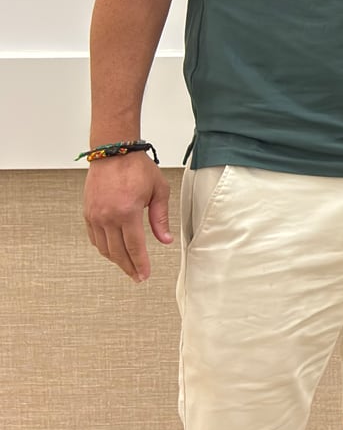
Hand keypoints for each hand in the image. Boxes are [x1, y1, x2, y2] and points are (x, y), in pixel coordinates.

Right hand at [82, 153, 172, 280]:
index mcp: (127, 212)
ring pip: (104, 248)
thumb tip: (166, 240)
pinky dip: (104, 248)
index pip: (134, 247)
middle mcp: (108, 217)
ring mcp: (95, 216)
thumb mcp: (159, 191)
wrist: (113, 152)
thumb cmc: (138, 168)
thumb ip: (160, 218)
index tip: (145, 275)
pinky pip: (94, 238)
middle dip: (129, 267)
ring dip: (116, 260)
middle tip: (137, 277)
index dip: (141, 264)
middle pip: (118, 252)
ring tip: (128, 266)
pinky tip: (113, 251)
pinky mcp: (88, 212)